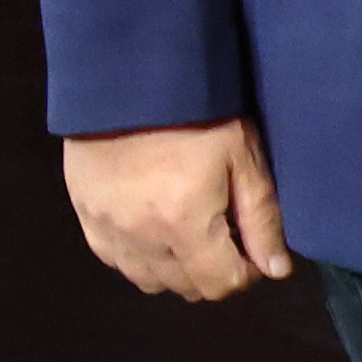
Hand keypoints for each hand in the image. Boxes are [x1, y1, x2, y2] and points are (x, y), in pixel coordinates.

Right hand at [60, 119, 293, 298]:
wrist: (128, 74)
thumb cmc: (197, 109)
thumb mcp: (242, 156)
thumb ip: (261, 218)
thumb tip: (275, 271)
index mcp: (185, 222)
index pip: (221, 284)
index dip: (245, 272)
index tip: (250, 247)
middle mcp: (143, 237)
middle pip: (186, 287)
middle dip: (212, 269)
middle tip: (222, 233)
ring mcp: (109, 228)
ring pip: (149, 280)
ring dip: (175, 268)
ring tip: (188, 231)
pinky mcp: (86, 216)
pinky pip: (116, 261)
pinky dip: (140, 256)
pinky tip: (153, 227)